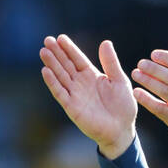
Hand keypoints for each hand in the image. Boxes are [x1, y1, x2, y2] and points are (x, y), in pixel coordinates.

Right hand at [40, 34, 136, 159]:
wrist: (122, 130)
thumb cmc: (123, 107)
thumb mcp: (120, 81)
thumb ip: (111, 63)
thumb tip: (106, 42)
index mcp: (92, 75)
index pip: (78, 59)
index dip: (69, 49)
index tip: (61, 38)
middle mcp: (81, 83)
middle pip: (66, 65)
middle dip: (57, 53)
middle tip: (47, 40)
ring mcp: (75, 95)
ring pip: (61, 76)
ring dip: (52, 64)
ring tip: (44, 51)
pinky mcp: (72, 107)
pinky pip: (60, 93)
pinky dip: (52, 83)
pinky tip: (46, 71)